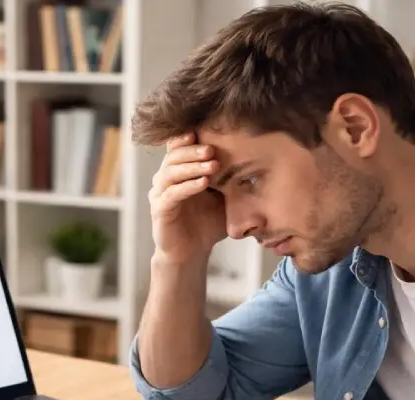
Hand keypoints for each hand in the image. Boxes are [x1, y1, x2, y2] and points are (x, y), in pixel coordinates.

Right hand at [148, 132, 226, 264]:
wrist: (192, 253)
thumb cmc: (207, 223)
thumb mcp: (222, 197)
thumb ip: (229, 178)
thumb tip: (254, 156)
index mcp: (178, 171)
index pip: (178, 147)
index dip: (189, 137)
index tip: (208, 131)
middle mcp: (165, 179)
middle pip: (173, 156)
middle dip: (193, 150)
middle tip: (212, 149)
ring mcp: (160, 194)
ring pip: (170, 172)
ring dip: (192, 166)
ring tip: (212, 165)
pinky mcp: (160, 210)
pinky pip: (172, 194)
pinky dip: (188, 186)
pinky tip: (203, 183)